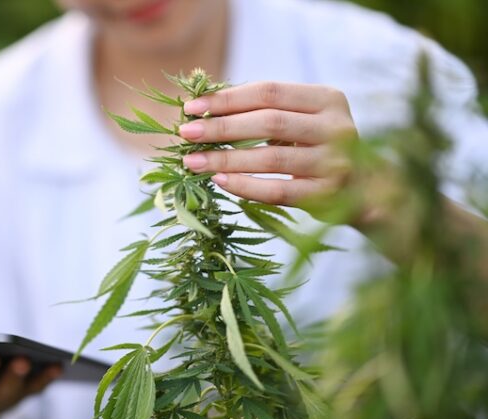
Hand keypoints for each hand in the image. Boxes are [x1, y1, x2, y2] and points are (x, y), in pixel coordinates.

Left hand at [178, 81, 356, 206]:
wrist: (362, 188)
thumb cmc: (315, 145)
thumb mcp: (300, 118)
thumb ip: (263, 109)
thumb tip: (202, 108)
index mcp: (327, 99)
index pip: (269, 91)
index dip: (227, 99)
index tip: (191, 108)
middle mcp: (336, 128)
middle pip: (269, 122)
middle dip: (221, 128)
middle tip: (186, 133)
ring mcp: (334, 163)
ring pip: (270, 159)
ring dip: (226, 160)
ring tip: (193, 162)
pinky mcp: (327, 196)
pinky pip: (278, 192)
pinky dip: (246, 186)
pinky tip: (220, 181)